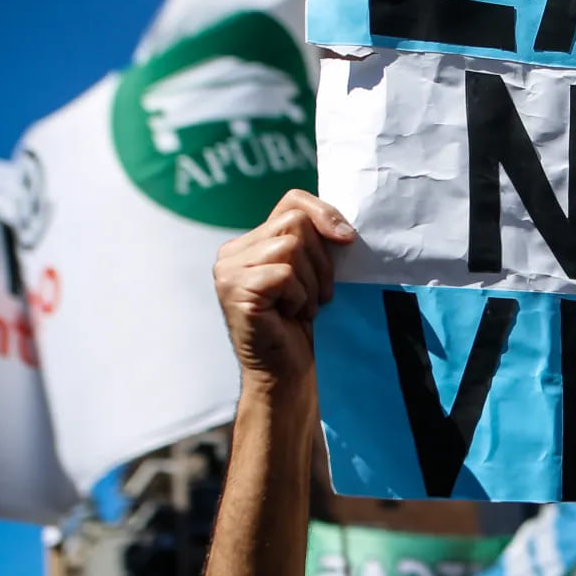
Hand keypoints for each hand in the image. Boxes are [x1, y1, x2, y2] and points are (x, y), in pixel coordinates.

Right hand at [213, 191, 355, 383]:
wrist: (287, 374)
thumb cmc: (302, 327)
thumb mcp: (311, 275)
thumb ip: (316, 243)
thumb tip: (344, 228)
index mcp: (250, 243)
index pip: (292, 201)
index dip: (325, 213)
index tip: (347, 240)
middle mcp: (231, 252)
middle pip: (296, 223)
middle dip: (321, 262)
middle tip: (315, 297)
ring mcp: (228, 270)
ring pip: (292, 246)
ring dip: (310, 283)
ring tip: (300, 309)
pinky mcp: (235, 289)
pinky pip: (285, 273)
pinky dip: (299, 297)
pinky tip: (288, 316)